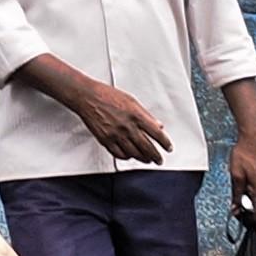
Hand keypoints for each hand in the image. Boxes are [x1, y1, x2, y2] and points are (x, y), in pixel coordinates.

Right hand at [29, 59, 173, 161]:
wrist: (87, 97)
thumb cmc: (107, 95)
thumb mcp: (131, 100)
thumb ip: (146, 114)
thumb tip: (158, 125)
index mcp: (136, 115)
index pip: (156, 133)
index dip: (165, 143)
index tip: (168, 147)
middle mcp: (127, 126)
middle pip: (147, 147)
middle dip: (156, 156)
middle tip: (159, 160)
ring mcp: (116, 135)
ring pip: (135, 153)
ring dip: (143, 158)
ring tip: (147, 160)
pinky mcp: (106, 140)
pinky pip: (119, 154)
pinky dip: (127, 157)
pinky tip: (130, 156)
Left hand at [226, 131, 255, 219]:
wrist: (255, 139)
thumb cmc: (246, 153)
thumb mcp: (236, 176)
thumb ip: (236, 195)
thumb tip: (235, 208)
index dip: (247, 218)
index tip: (240, 216)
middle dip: (252, 209)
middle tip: (240, 204)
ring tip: (246, 192)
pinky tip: (254, 186)